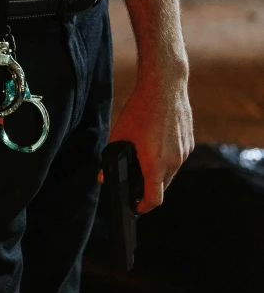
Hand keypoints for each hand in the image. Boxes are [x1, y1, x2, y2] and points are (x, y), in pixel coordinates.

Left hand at [99, 67, 194, 213]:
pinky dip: (167, 158)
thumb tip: (102, 176)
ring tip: (144, 160)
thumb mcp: (119, 133)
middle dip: (149, 188)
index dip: (144, 207)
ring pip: (171, 172)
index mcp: (156, 162)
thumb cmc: (140, 109)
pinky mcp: (189, 142)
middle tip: (135, 183)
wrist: (165, 85)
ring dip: (158, 172)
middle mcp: (174, 160)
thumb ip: (111, 158)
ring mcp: (184, 151)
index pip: (154, 198)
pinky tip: (156, 144)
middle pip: (162, 186)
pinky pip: (177, 158)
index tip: (135, 207)